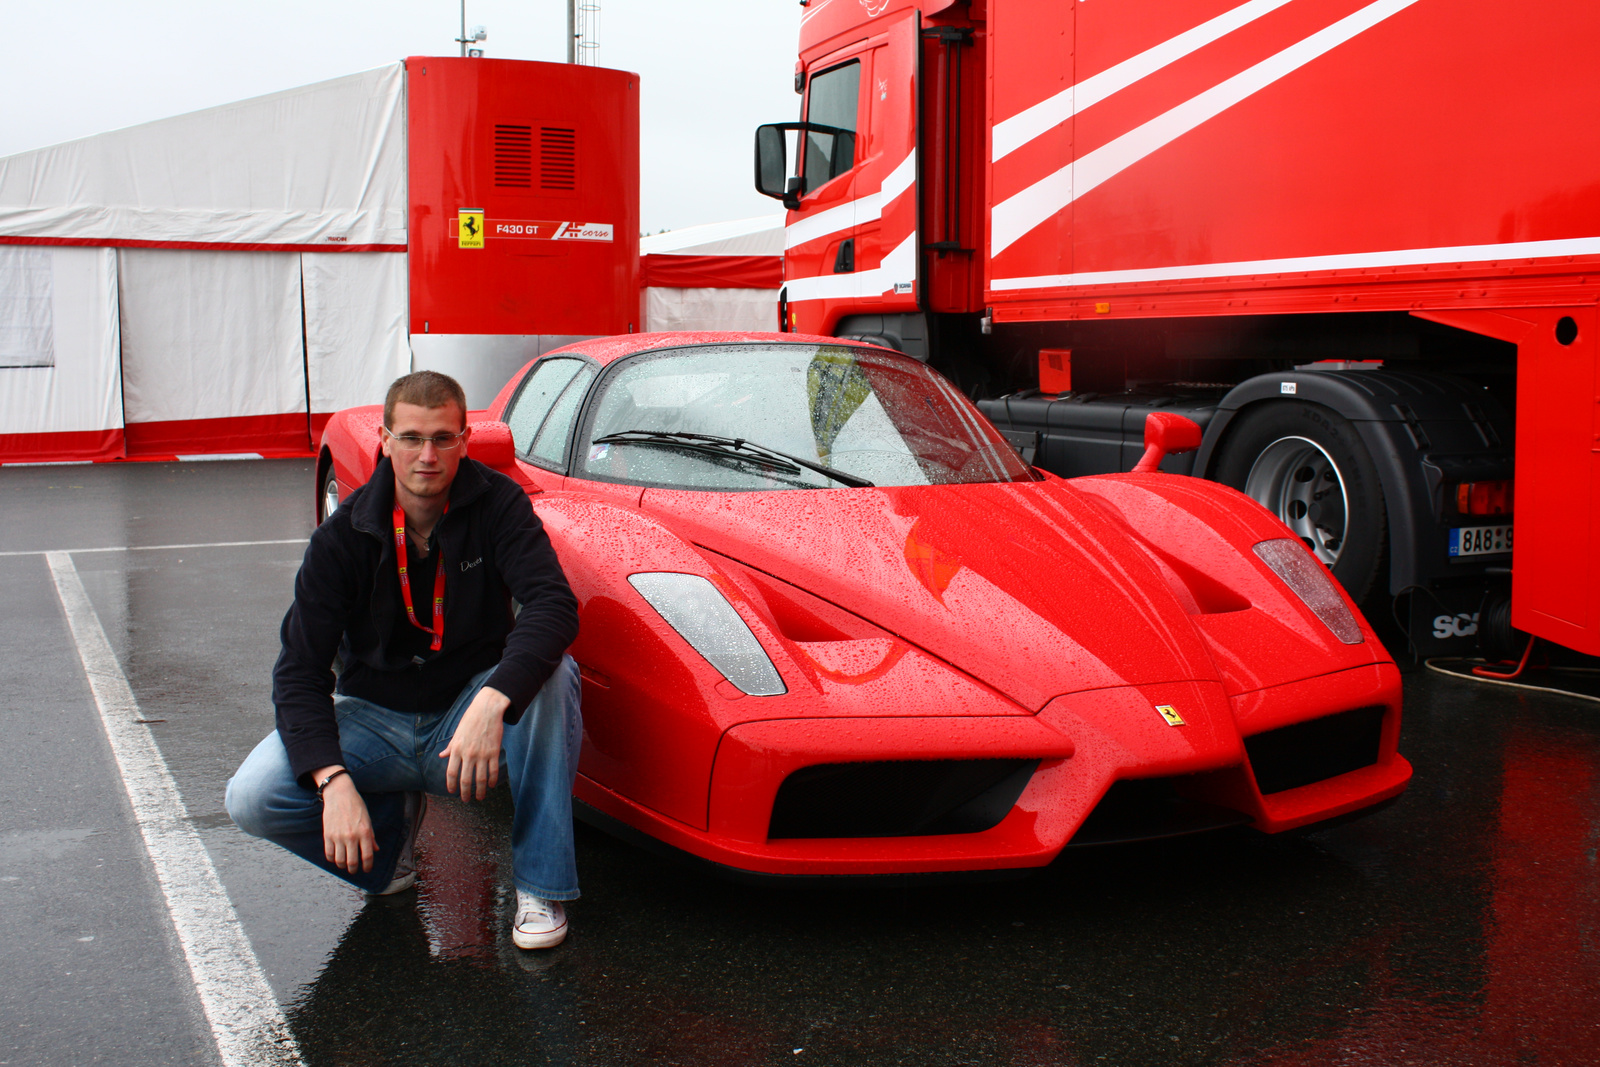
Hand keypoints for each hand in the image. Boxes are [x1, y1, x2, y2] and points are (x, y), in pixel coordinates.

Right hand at [315, 766, 376, 873]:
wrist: (339, 794)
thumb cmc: (356, 806)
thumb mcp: (368, 819)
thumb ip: (371, 836)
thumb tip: (376, 849)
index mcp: (364, 832)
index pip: (367, 856)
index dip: (368, 866)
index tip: (367, 869)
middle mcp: (352, 836)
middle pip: (353, 862)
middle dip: (354, 869)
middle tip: (355, 870)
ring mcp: (338, 837)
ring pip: (340, 861)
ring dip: (343, 865)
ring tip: (345, 865)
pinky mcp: (327, 835)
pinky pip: (329, 854)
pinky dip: (332, 859)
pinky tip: (335, 858)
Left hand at [440, 686, 509, 801]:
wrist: (487, 710)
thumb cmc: (470, 720)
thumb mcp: (457, 733)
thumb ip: (450, 747)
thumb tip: (442, 756)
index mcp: (456, 749)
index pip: (451, 773)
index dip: (451, 785)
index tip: (452, 792)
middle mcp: (468, 754)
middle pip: (465, 779)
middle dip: (465, 793)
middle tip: (466, 799)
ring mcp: (482, 754)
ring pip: (480, 778)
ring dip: (480, 791)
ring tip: (480, 797)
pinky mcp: (494, 752)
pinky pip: (493, 770)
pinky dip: (492, 780)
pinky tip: (490, 785)